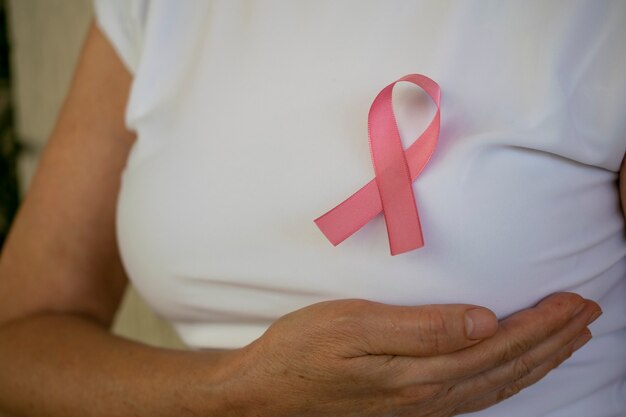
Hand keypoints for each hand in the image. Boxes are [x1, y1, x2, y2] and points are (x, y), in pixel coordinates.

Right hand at [216, 292, 599, 416]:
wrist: (265, 394)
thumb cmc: (303, 352)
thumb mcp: (355, 327)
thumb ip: (422, 327)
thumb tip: (482, 319)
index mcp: (420, 373)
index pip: (498, 345)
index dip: (541, 324)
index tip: (573, 300)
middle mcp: (429, 396)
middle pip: (506, 367)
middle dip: (552, 341)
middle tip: (586, 315)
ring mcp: (420, 407)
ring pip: (496, 385)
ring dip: (536, 361)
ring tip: (566, 341)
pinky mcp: (408, 406)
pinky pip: (474, 395)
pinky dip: (505, 380)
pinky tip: (510, 371)